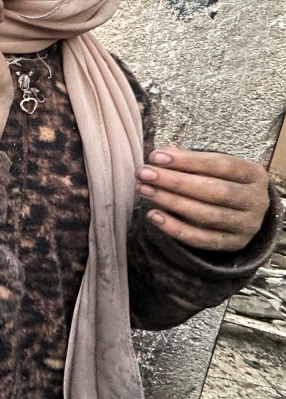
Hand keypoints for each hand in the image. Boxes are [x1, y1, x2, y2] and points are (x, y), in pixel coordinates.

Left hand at [136, 145, 270, 250]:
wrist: (241, 213)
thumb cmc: (219, 181)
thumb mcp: (212, 168)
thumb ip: (188, 161)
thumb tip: (162, 154)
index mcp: (254, 175)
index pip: (222, 164)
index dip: (188, 160)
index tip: (156, 156)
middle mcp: (256, 201)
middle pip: (214, 191)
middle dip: (175, 181)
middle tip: (144, 173)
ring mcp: (246, 226)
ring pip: (206, 215)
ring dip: (170, 201)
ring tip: (143, 189)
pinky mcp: (232, 244)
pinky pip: (200, 239)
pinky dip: (174, 227)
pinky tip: (152, 214)